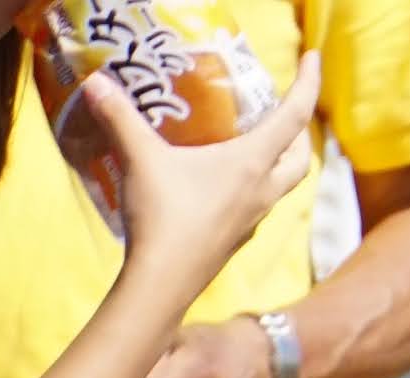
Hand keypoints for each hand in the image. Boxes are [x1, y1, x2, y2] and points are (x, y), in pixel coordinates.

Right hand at [78, 56, 323, 296]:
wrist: (160, 287)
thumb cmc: (162, 218)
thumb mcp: (141, 159)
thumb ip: (121, 118)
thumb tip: (96, 83)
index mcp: (251, 163)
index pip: (294, 116)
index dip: (308, 82)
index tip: (312, 58)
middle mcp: (261, 191)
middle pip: (300, 158)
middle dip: (299, 131)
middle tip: (283, 111)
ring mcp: (250, 221)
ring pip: (282, 186)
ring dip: (279, 163)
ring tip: (256, 145)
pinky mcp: (233, 242)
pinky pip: (256, 208)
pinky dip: (253, 189)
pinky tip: (225, 187)